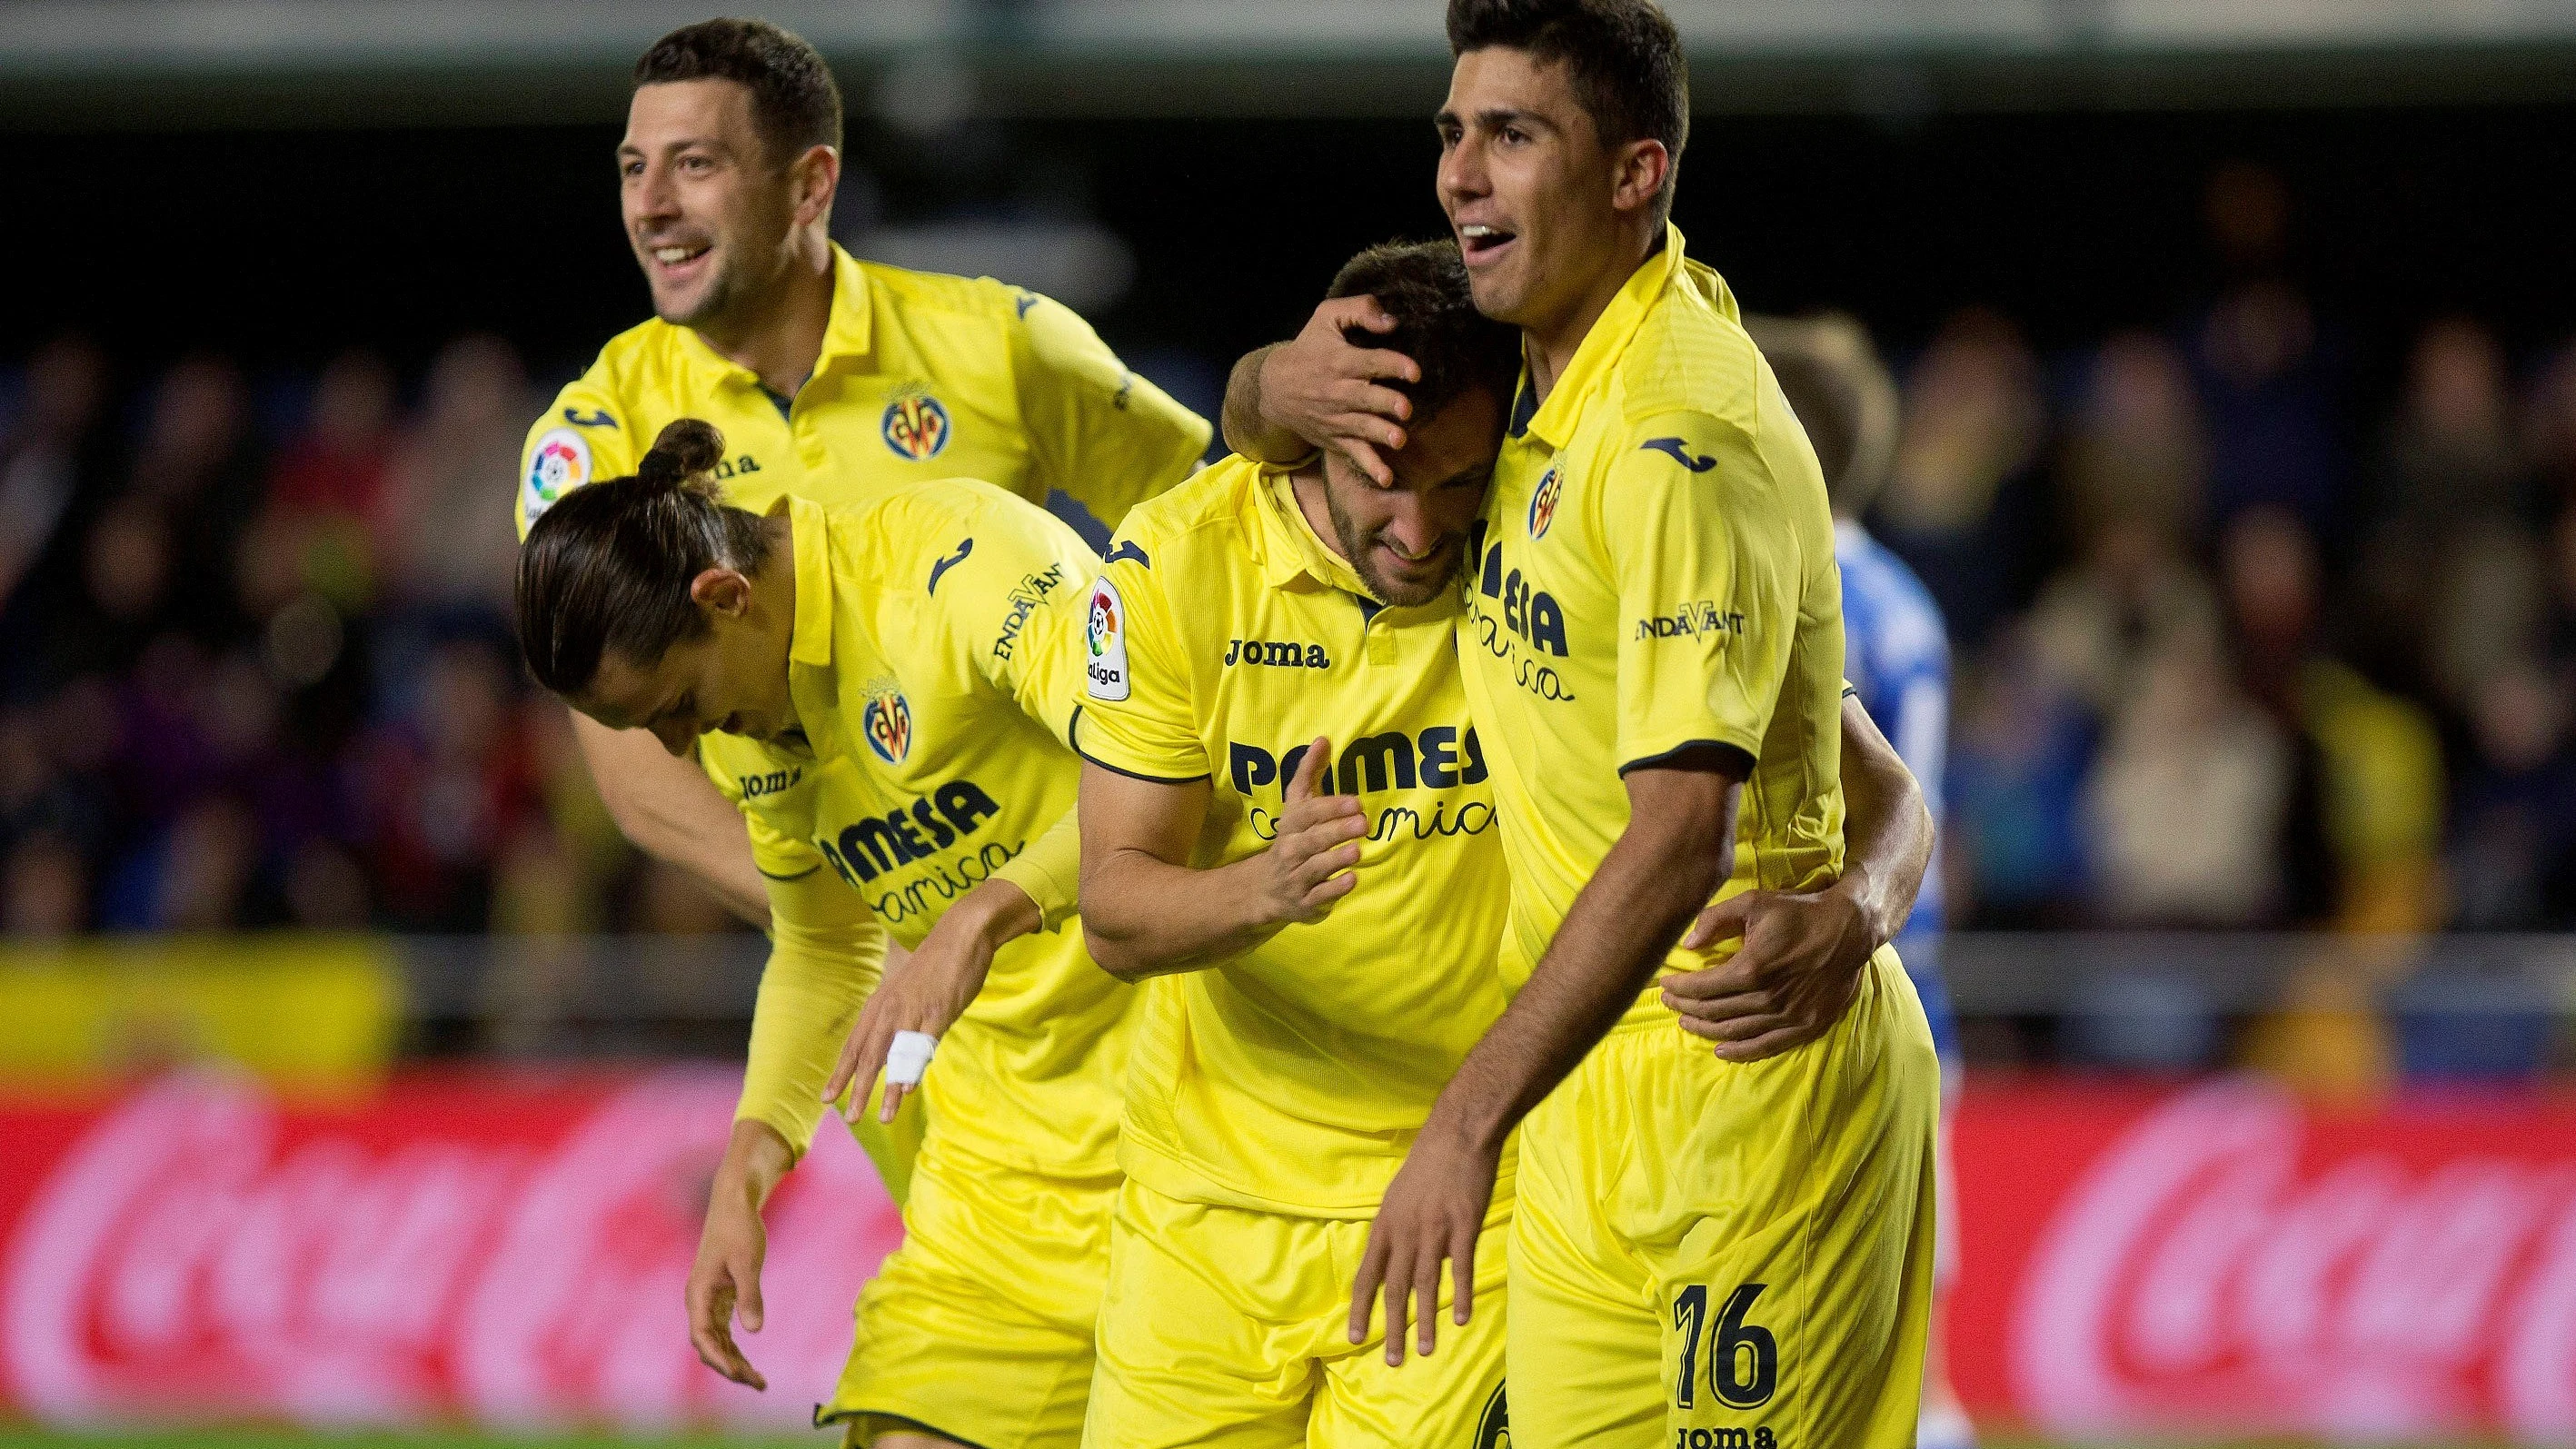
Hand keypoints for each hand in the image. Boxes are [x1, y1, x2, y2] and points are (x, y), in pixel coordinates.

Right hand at [686, 1165, 770, 1389]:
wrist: (734, 1204)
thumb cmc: (739, 1229)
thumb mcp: (748, 1262)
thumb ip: (750, 1295)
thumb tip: (754, 1331)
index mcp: (698, 1294)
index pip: (703, 1337)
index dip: (720, 1359)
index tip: (740, 1375)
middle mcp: (698, 1301)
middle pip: (709, 1345)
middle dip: (731, 1367)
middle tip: (759, 1384)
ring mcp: (707, 1300)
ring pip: (716, 1341)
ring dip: (734, 1361)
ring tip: (759, 1381)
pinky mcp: (719, 1296)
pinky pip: (723, 1330)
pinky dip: (734, 1347)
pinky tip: (748, 1361)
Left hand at [823, 880, 1036, 1121]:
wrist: (961, 933)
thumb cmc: (936, 964)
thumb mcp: (907, 992)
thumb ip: (899, 1020)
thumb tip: (895, 1047)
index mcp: (880, 1005)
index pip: (855, 1044)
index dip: (841, 1072)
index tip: (827, 1098)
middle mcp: (891, 1009)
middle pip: (869, 1055)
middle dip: (859, 1088)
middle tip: (850, 1117)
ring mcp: (914, 1011)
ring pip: (894, 1055)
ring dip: (887, 1088)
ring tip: (882, 1116)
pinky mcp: (938, 1011)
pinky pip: (923, 1044)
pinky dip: (914, 1066)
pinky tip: (908, 1088)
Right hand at [1256, 738, 1366, 925]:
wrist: (1263, 889)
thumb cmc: (1291, 840)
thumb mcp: (1296, 808)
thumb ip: (1309, 774)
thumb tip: (1323, 739)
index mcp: (1290, 827)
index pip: (1307, 814)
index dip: (1330, 807)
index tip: (1355, 801)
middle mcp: (1291, 851)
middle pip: (1312, 840)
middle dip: (1336, 831)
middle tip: (1364, 822)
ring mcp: (1297, 878)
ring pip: (1315, 868)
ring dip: (1336, 859)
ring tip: (1357, 850)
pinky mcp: (1305, 902)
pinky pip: (1320, 895)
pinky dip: (1335, 888)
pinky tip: (1352, 879)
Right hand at [1260, 299, 1421, 486]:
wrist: (1274, 387)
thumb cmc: (1309, 348)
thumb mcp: (1326, 317)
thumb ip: (1359, 311)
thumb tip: (1391, 321)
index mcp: (1340, 361)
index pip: (1371, 363)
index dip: (1394, 365)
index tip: (1414, 372)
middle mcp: (1339, 391)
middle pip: (1367, 398)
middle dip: (1386, 403)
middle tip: (1405, 408)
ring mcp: (1338, 418)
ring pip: (1363, 427)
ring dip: (1381, 434)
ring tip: (1399, 439)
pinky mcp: (1337, 438)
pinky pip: (1355, 453)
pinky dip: (1370, 466)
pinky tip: (1387, 478)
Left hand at [1348, 1121, 1495, 1365]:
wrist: (1458, 1133)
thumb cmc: (1428, 1162)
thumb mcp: (1397, 1196)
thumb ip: (1394, 1229)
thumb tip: (1389, 1256)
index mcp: (1385, 1225)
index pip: (1366, 1275)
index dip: (1359, 1308)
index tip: (1354, 1337)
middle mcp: (1405, 1232)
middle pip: (1395, 1288)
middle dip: (1391, 1328)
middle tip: (1392, 1362)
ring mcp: (1435, 1229)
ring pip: (1426, 1284)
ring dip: (1425, 1322)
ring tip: (1424, 1352)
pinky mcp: (1464, 1224)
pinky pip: (1460, 1267)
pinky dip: (1460, 1295)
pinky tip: (1462, 1318)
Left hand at [1661, 882, 1874, 1061]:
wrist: (1849, 930)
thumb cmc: (1799, 913)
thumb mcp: (1754, 903)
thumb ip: (1716, 919)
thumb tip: (1687, 945)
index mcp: (1753, 968)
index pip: (1703, 987)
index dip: (1679, 989)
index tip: (1663, 985)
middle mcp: (1768, 998)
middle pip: (1714, 1011)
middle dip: (1686, 1008)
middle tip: (1670, 1003)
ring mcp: (1788, 1016)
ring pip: (1735, 1031)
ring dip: (1706, 1030)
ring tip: (1687, 1022)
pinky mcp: (1805, 1026)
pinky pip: (1766, 1046)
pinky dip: (1740, 1052)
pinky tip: (1721, 1050)